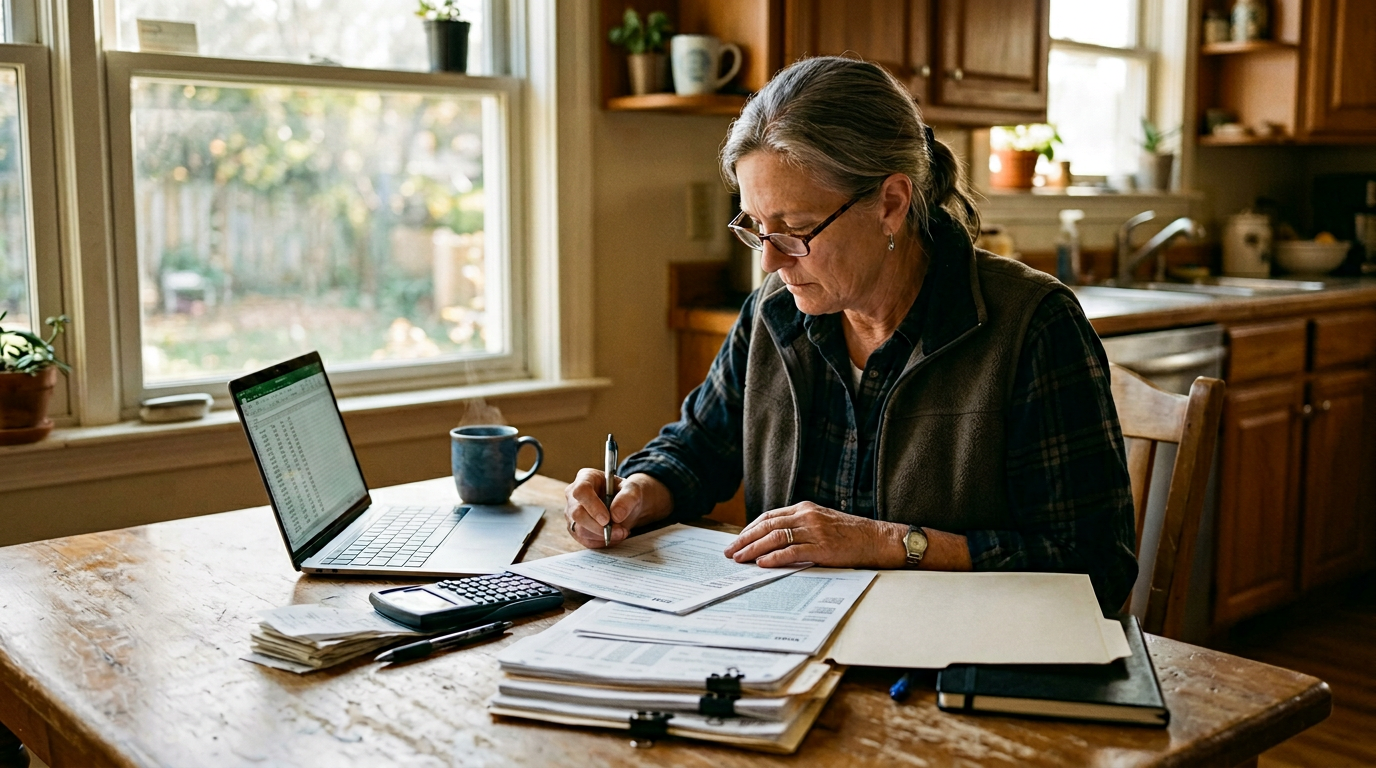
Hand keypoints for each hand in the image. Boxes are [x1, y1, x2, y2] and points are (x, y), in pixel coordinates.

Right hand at [563, 470, 670, 548]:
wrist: (625, 506)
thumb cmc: (626, 494)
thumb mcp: (634, 490)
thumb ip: (627, 499)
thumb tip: (616, 515)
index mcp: (586, 477)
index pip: (581, 491)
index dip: (592, 506)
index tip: (607, 519)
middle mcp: (573, 494)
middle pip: (577, 514)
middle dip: (599, 527)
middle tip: (620, 531)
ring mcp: (571, 512)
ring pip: (579, 530)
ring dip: (602, 536)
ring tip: (621, 532)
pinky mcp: (575, 528)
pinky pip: (583, 540)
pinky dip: (600, 542)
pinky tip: (613, 536)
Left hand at [723, 501, 907, 567]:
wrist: (878, 539)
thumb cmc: (851, 534)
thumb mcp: (822, 522)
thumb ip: (800, 526)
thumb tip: (774, 540)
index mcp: (805, 509)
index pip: (769, 517)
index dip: (750, 529)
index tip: (737, 540)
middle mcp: (807, 516)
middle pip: (767, 525)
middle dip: (744, 539)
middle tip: (729, 551)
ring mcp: (814, 531)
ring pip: (775, 538)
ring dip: (753, 549)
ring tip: (740, 559)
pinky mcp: (822, 548)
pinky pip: (792, 552)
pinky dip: (774, 558)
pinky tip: (762, 564)